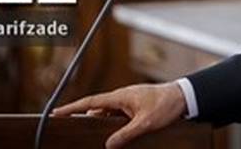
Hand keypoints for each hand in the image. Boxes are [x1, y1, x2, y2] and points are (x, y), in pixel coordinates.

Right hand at [53, 82, 187, 148]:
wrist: (183, 97)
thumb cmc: (165, 105)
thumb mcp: (145, 123)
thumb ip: (125, 134)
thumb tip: (108, 145)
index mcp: (120, 97)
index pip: (91, 102)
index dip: (72, 107)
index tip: (57, 112)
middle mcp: (122, 97)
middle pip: (96, 109)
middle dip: (82, 117)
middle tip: (68, 125)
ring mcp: (128, 102)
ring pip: (107, 114)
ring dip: (99, 123)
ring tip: (88, 133)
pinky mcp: (135, 106)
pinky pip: (117, 116)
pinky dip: (111, 124)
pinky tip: (111, 134)